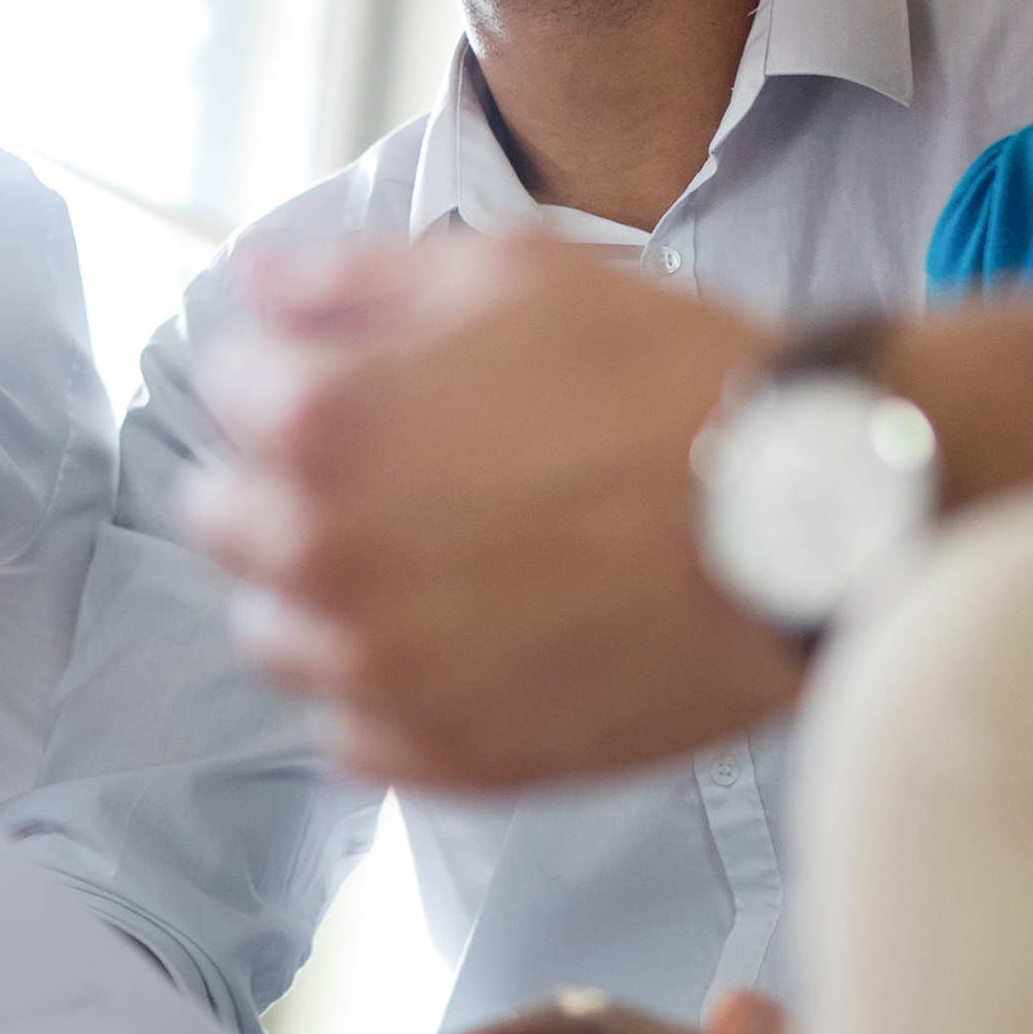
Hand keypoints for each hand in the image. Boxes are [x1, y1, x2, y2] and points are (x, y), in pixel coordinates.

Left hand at [187, 233, 812, 790]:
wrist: (805, 518)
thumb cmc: (669, 382)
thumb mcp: (512, 276)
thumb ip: (353, 280)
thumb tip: (256, 282)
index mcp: (320, 424)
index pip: (229, 389)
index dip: (299, 369)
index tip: (367, 377)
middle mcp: (323, 556)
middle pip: (227, 522)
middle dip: (288, 483)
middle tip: (402, 467)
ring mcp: (380, 671)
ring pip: (280, 635)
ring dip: (328, 593)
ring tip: (443, 556)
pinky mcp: (446, 757)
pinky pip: (356, 730)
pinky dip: (393, 687)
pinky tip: (475, 636)